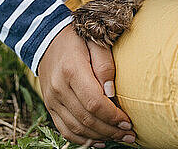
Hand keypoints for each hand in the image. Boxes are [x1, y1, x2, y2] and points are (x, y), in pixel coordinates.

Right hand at [38, 24, 135, 145]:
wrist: (47, 37)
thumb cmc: (77, 38)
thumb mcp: (95, 42)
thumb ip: (105, 65)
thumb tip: (112, 93)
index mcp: (71, 70)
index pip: (94, 102)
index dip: (112, 116)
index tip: (128, 121)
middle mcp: (58, 88)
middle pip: (86, 119)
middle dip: (111, 130)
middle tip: (130, 134)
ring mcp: (51, 99)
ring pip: (76, 128)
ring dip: (100, 137)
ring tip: (119, 138)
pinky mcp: (49, 106)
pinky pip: (65, 129)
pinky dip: (82, 139)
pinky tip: (99, 140)